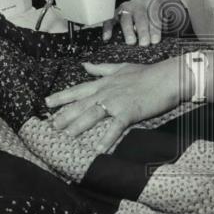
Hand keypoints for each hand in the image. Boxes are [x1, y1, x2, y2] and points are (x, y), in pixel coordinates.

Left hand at [44, 56, 188, 151]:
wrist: (166, 77)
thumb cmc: (146, 73)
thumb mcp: (120, 67)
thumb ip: (101, 69)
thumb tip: (84, 65)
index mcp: (104, 83)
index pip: (78, 90)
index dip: (61, 97)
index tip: (46, 103)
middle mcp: (106, 92)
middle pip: (81, 104)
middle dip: (64, 115)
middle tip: (50, 125)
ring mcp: (117, 102)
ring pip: (93, 114)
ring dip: (79, 125)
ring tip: (66, 136)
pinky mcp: (129, 112)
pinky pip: (115, 127)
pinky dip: (107, 138)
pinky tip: (98, 149)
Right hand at [103, 0, 186, 45]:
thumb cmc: (160, 13)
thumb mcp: (170, 15)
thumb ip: (172, 27)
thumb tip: (178, 42)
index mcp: (154, 3)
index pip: (154, 15)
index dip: (155, 28)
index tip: (156, 40)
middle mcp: (139, 4)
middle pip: (140, 16)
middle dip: (142, 30)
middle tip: (144, 43)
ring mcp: (126, 7)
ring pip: (126, 17)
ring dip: (127, 30)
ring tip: (131, 42)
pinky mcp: (117, 12)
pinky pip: (110, 19)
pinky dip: (108, 28)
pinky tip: (107, 38)